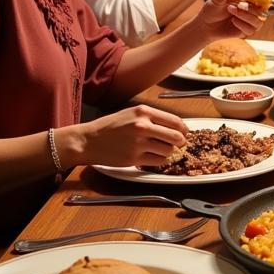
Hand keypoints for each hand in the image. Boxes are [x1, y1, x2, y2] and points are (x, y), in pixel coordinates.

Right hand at [71, 105, 187, 167]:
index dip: (184, 128)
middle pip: (175, 137)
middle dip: (180, 142)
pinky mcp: (134, 158)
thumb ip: (152, 118)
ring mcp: (138, 143)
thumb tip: (175, 126)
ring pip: (168, 151)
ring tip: (160, 149)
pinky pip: (157, 161)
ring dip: (168, 152)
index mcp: (143, 112)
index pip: (175, 121)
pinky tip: (152, 156)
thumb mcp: (131, 113)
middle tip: (179, 144)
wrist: (88, 140)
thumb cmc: (110, 126)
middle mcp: (142, 126)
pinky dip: (159, 160)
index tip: (185, 132)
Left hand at [197, 0, 266, 36]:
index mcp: (246, 0)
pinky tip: (233, 21)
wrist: (206, 25)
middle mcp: (250, 11)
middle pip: (261, 11)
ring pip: (258, 21)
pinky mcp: (245, 32)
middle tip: (238, 5)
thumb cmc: (211, 10)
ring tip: (232, 12)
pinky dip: (243, 25)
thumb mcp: (215, 2)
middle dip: (250, 8)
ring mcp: (248, 22)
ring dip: (247, 16)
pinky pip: (250, 30)